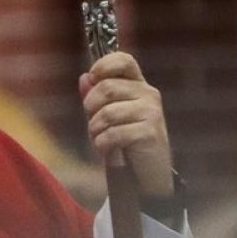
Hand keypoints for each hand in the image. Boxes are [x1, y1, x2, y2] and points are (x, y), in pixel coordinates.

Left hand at [79, 52, 174, 197]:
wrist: (145, 177)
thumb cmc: (125, 143)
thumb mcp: (107, 117)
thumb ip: (96, 97)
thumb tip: (84, 77)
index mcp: (138, 85)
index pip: (124, 60)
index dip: (104, 65)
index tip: (92, 77)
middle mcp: (148, 94)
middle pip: (107, 87)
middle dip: (91, 108)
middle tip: (93, 124)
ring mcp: (152, 112)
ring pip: (107, 112)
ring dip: (95, 130)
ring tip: (100, 139)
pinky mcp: (150, 133)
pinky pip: (113, 133)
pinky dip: (102, 144)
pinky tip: (107, 150)